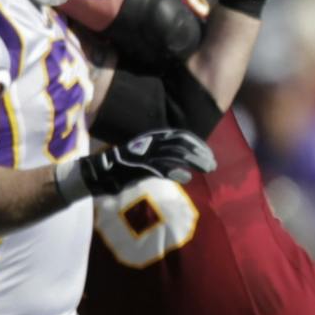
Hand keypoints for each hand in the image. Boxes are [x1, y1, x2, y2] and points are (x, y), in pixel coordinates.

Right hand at [61, 128, 217, 201]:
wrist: (101, 171)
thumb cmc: (128, 164)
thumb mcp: (150, 153)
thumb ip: (166, 153)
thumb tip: (188, 158)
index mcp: (154, 137)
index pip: (182, 136)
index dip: (198, 145)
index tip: (210, 155)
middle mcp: (151, 143)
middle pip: (182, 145)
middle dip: (200, 154)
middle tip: (213, 166)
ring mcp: (145, 155)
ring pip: (176, 155)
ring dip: (195, 162)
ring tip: (207, 170)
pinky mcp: (139, 168)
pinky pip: (161, 169)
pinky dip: (176, 173)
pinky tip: (186, 178)